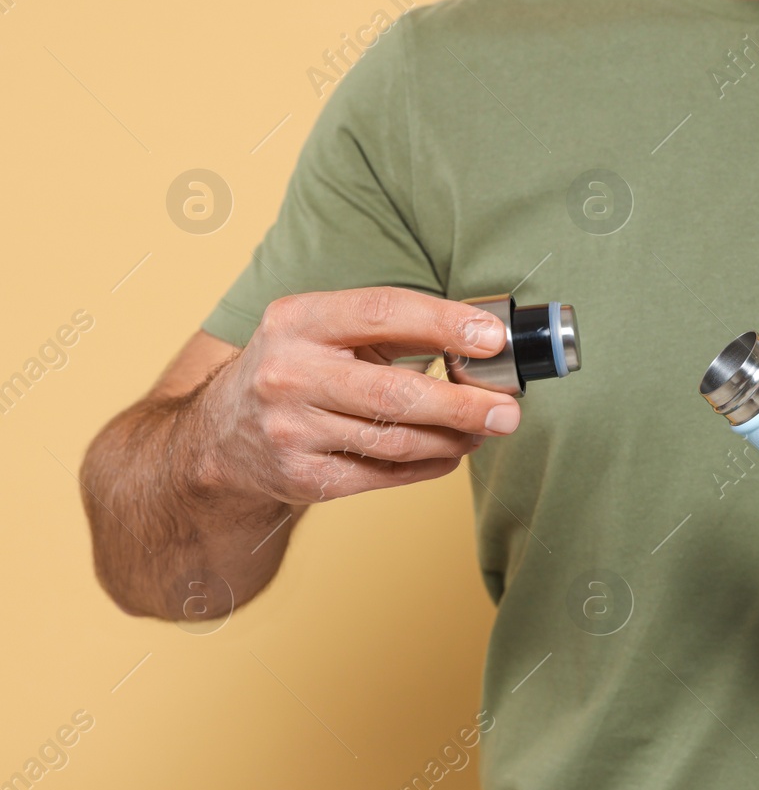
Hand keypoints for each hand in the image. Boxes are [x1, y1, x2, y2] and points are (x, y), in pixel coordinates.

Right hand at [195, 287, 522, 504]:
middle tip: (509, 410)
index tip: (494, 339)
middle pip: (395, 393)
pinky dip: (428, 465)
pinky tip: (451, 453)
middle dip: (464, 405)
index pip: (382, 312)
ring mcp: (290, 429)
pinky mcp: (301, 477)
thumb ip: (395, 330)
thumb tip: (483, 343)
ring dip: (454, 438)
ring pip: (396, 440)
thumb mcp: (326, 331)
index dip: (444, 324)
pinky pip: (384, 475)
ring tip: (484, 429)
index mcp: (298, 320)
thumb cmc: (297, 370)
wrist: (219, 438)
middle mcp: (287, 373)